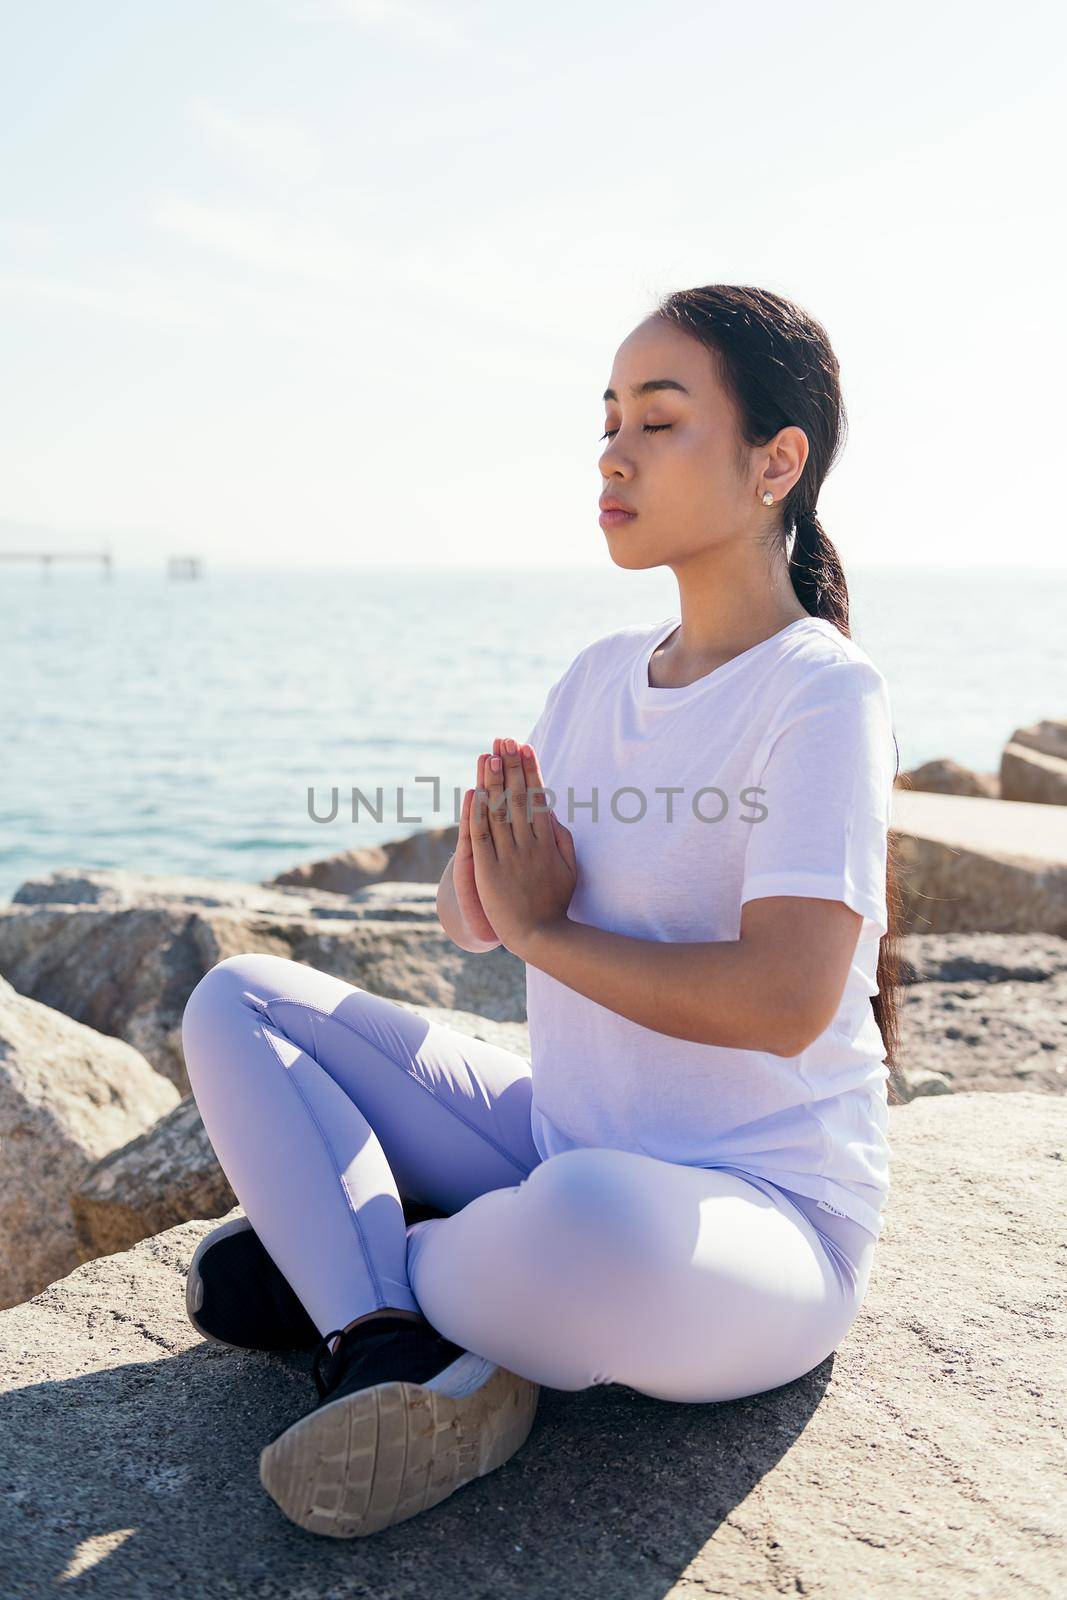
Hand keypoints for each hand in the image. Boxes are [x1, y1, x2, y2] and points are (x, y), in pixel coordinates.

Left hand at [452, 739, 553, 943]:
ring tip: (488, 755)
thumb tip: (556, 816)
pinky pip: (482, 836)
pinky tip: (474, 792)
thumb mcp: (570, 869)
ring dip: (493, 781)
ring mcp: (508, 856)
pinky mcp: (489, 870)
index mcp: (548, 841)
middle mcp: (529, 844)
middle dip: (510, 766)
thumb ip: (564, 840)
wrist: (540, 936)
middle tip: (503, 740)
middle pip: (517, 797)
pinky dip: (477, 812)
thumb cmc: (556, 904)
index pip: (537, 797)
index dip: (529, 770)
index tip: (524, 747)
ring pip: (499, 811)